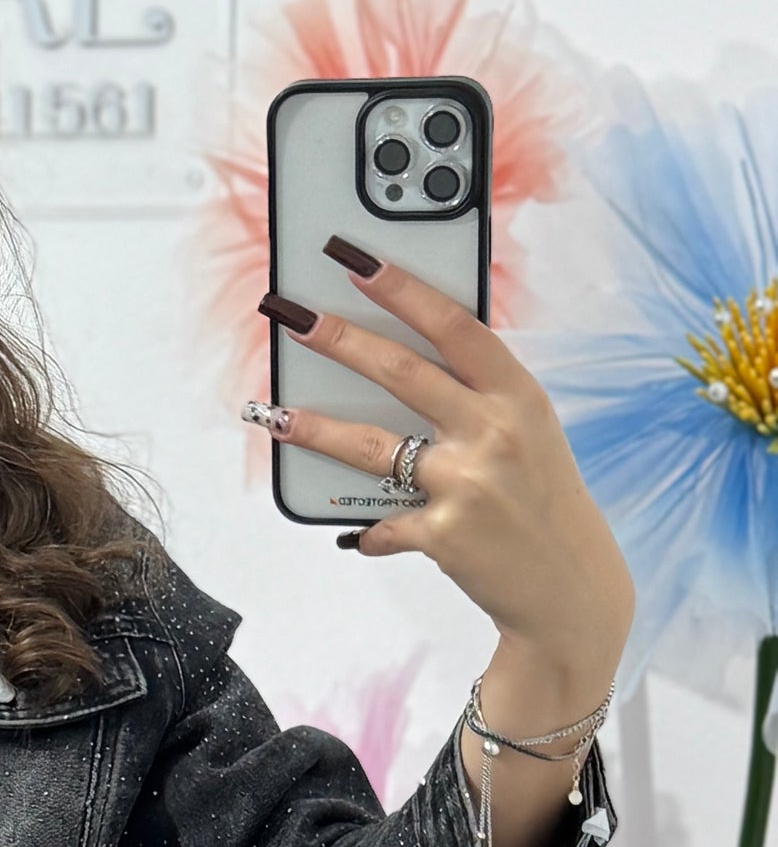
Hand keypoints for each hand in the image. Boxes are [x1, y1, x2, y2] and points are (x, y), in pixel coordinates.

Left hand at [254, 240, 633, 678]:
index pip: (454, 327)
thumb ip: (477, 396)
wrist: (569, 585)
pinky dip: (367, 532)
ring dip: (316, 428)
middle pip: (403, 373)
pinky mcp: (443, 535)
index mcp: (518, 396)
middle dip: (340, 340)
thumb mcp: (528, 432)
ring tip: (275, 413)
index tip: (358, 261)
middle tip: (291, 315)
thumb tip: (402, 357)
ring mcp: (468, 483)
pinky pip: (381, 526)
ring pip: (373, 447)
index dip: (403, 290)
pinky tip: (358, 534)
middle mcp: (495, 432)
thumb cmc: (540, 498)